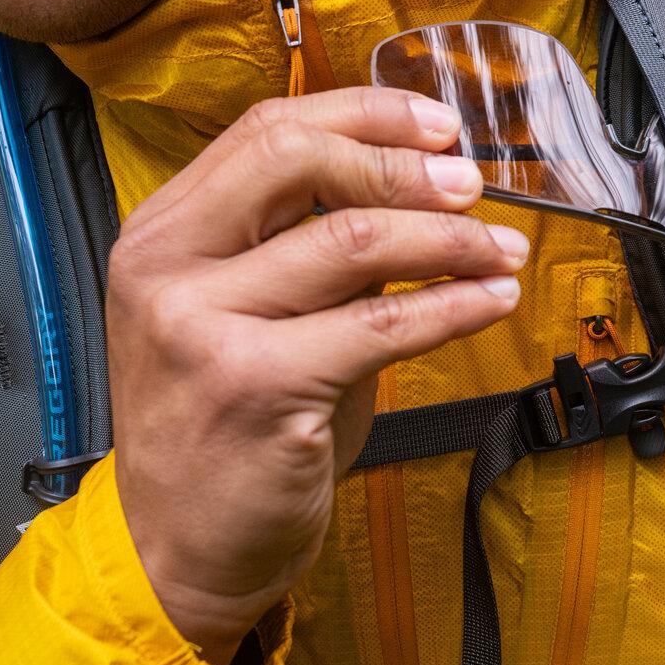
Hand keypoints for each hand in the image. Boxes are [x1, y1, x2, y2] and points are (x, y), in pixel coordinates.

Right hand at [106, 88, 525, 664]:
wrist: (178, 548)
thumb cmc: (228, 427)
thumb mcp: (247, 312)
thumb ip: (307, 245)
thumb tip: (423, 186)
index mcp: (163, 232)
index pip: (268, 130)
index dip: (366, 115)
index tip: (437, 127)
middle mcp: (167, 267)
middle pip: (301, 160)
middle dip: (405, 166)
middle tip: (472, 185)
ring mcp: (201, 325)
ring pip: (354, 240)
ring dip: (450, 240)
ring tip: (500, 250)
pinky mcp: (255, 387)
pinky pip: (381, 325)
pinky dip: (452, 305)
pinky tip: (489, 302)